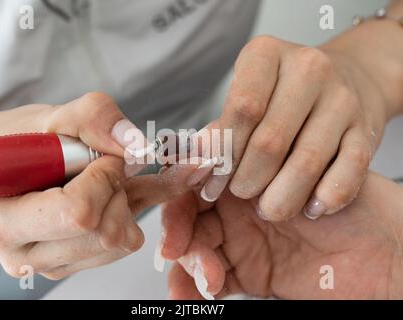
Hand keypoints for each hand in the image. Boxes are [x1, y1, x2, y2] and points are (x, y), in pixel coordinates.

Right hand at [0, 92, 181, 279]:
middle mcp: (26, 255)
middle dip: (116, 190)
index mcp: (5, 222)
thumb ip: (92, 118)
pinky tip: (119, 189)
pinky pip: (126, 243)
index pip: (78, 213)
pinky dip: (133, 210)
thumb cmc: (18, 145)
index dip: (102, 178)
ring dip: (127, 200)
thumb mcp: (48, 117)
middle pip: (106, 234)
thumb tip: (134, 143)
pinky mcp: (78, 262)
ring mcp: (54, 264)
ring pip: (121, 241)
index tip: (101, 156)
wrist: (5, 167)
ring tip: (110, 175)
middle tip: (103, 165)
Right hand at [163, 172, 402, 298]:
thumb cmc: (360, 203)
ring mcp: (244, 241)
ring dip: (190, 265)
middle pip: (191, 218)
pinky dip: (199, 288)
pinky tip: (193, 294)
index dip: (179, 197)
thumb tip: (195, 147)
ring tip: (204, 278)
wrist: (394, 253)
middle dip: (179, 234)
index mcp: (247, 173)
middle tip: (178, 249)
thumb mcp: (303, 167)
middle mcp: (240, 206)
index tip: (174, 212)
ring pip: (199, 251)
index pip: (196, 183)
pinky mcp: (252, 274)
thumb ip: (248, 153)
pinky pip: (216, 281)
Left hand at [197, 36, 388, 220]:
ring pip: (305, 162)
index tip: (212, 181)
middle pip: (269, 141)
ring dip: (281, 197)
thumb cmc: (283, 92)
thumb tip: (195, 159)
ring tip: (268, 208)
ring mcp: (341, 98)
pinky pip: (348, 171)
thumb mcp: (248, 93)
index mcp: (266, 55)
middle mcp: (308, 69)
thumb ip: (222, 126)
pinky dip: (325, 197)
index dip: (223, 153)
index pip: (242, 109)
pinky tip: (309, 208)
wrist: (348, 76)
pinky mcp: (366, 127)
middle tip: (239, 194)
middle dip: (247, 180)